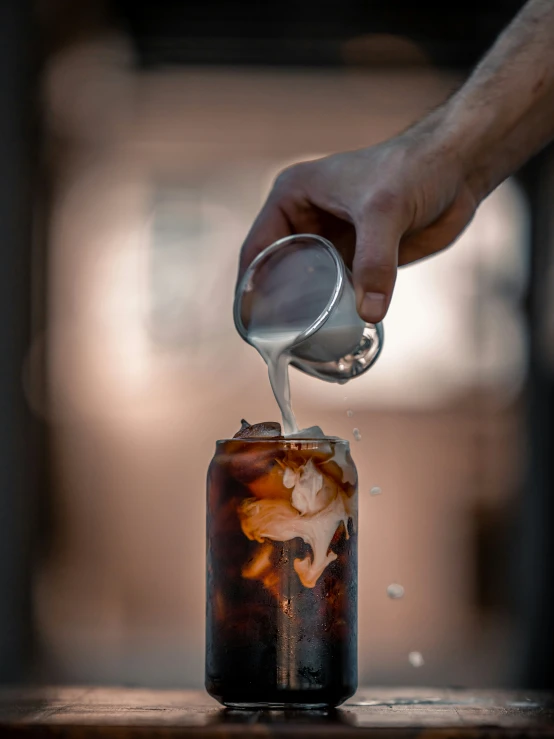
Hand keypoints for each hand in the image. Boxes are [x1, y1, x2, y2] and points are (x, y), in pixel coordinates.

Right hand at [238, 123, 478, 322]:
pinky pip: (337, 288)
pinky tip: (330, 333)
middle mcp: (305, 218)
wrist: (458, 168)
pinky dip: (333, 309)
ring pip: (307, 282)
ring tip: (297, 345)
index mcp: (293, 197)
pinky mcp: (357, 256)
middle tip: (273, 341)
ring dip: (303, 309)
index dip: (249, 285)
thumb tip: (370, 315)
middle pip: (276, 270)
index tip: (248, 323)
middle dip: (274, 303)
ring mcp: (331, 239)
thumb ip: (375, 262)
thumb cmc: (414, 170)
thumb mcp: (385, 212)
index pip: (257, 248)